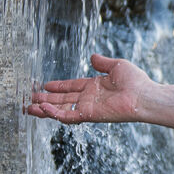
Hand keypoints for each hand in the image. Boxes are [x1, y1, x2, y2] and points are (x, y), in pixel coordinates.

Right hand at [25, 54, 153, 124]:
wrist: (144, 96)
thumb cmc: (136, 82)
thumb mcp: (117, 66)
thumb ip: (103, 63)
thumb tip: (93, 57)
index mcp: (95, 87)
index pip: (71, 87)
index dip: (58, 86)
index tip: (44, 85)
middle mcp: (89, 99)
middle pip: (63, 99)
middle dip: (46, 99)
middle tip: (30, 98)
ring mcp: (88, 108)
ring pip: (61, 109)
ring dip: (45, 108)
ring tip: (29, 107)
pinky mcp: (89, 115)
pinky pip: (68, 116)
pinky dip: (54, 113)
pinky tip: (43, 108)